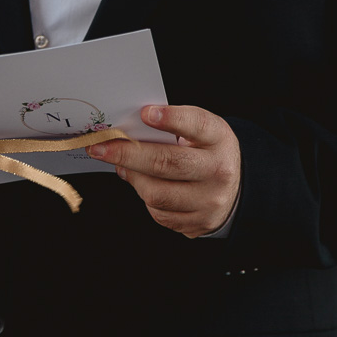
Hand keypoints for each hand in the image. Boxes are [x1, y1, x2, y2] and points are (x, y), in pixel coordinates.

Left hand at [87, 105, 240, 237]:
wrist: (237, 187)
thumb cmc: (208, 150)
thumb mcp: (200, 130)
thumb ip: (171, 126)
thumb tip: (128, 133)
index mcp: (219, 139)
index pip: (196, 125)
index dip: (171, 118)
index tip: (145, 113)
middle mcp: (218, 171)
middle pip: (167, 163)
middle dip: (127, 153)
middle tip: (100, 147)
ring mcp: (209, 201)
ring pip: (157, 193)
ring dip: (132, 177)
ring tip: (121, 165)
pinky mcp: (197, 223)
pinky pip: (159, 213)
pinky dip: (144, 196)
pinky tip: (140, 182)